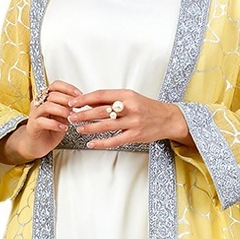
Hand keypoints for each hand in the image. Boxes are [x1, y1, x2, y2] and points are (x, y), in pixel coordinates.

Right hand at [0, 80, 80, 162]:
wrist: (38, 146)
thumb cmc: (50, 131)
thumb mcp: (64, 118)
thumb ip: (69, 109)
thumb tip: (81, 102)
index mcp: (46, 99)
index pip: (55, 85)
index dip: (68, 88)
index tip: (79, 94)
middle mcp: (39, 104)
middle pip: (52, 95)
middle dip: (67, 100)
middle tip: (77, 107)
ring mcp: (34, 115)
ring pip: (47, 106)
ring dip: (62, 111)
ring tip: (71, 118)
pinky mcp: (32, 126)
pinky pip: (42, 121)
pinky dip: (55, 124)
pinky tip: (64, 128)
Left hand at [66, 88, 190, 148]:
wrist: (168, 119)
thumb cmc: (147, 107)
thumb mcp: (131, 98)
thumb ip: (112, 100)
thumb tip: (90, 102)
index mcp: (127, 95)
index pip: (101, 95)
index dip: (85, 99)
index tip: (73, 102)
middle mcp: (130, 108)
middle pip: (101, 111)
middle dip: (83, 114)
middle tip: (71, 117)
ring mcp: (133, 123)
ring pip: (106, 125)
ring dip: (89, 128)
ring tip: (78, 129)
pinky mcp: (135, 136)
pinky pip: (114, 140)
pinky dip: (101, 142)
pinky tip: (91, 143)